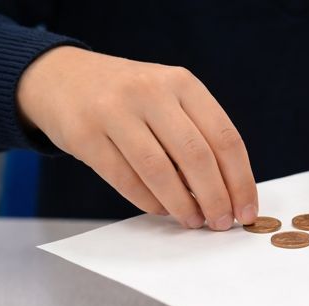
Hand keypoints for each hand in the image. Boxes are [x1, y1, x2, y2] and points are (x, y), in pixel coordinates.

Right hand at [17, 46, 257, 229]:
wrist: (61, 79)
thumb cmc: (129, 99)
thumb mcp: (168, 99)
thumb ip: (197, 136)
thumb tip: (228, 194)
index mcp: (181, 83)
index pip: (224, 138)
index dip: (241, 181)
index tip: (247, 211)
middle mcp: (150, 92)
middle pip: (196, 157)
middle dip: (216, 198)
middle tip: (222, 223)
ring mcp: (114, 111)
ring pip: (160, 171)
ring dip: (183, 205)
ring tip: (194, 221)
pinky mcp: (85, 135)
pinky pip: (126, 180)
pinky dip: (149, 202)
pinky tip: (161, 209)